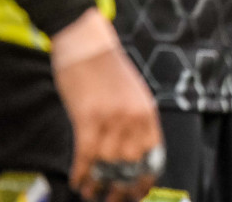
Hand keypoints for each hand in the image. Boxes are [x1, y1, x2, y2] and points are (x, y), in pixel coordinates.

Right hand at [50, 10, 161, 201]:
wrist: (87, 44)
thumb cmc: (107, 70)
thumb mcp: (133, 95)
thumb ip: (136, 122)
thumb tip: (133, 153)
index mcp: (148, 113)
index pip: (154, 156)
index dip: (145, 180)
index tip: (136, 194)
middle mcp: (134, 118)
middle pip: (131, 166)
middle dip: (122, 189)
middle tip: (112, 200)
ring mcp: (112, 118)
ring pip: (107, 164)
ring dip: (97, 184)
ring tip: (90, 192)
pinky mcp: (88, 118)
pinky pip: (86, 155)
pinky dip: (81, 172)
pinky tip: (77, 179)